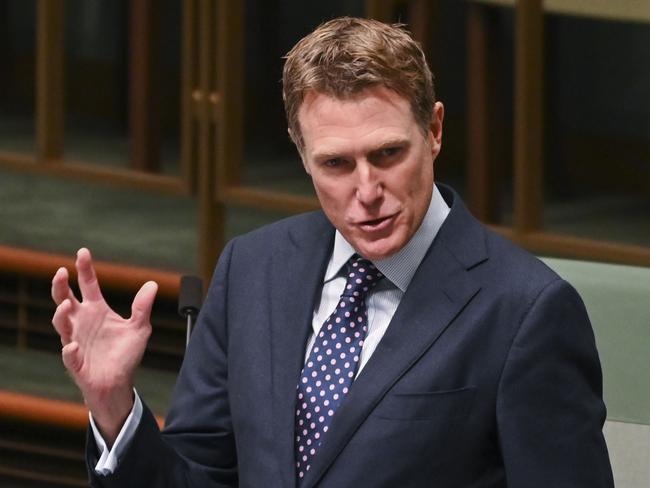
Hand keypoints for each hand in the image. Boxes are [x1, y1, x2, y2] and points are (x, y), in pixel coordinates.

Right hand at [51, 248, 157, 444]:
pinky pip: (69, 355)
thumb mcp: (139, 328)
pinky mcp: (76, 362)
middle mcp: (82, 322)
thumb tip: (152, 284)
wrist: (119, 383)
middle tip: (62, 272)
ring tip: (66, 305)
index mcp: (97, 310)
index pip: (88, 285)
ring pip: (61, 325)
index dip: (84, 269)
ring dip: (61, 315)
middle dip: (60, 286)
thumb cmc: (125, 355)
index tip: (83, 252)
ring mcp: (75, 340)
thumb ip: (142, 307)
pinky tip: (74, 346)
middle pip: (64, 299)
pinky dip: (70, 351)